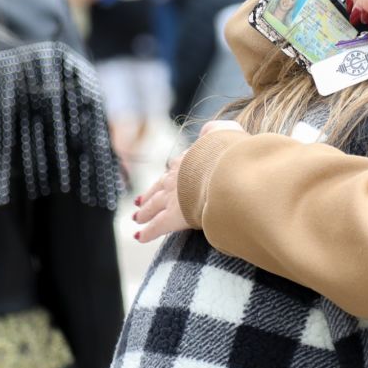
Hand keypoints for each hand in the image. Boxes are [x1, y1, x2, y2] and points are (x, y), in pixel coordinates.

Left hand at [134, 120, 247, 242]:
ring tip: (137, 218)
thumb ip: (216, 130)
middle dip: (148, 196)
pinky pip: (157, 226)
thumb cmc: (230, 153)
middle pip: (158, 188)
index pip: (174, 169)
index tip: (162, 181)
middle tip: (139, 202)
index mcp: (188, 160)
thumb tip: (209, 131)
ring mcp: (172, 197)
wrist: (226, 171)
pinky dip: (148, 232)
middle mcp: (175, 178)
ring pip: (153, 206)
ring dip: (144, 212)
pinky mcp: (173, 216)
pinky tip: (140, 237)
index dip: (168, 176)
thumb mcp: (225, 132)